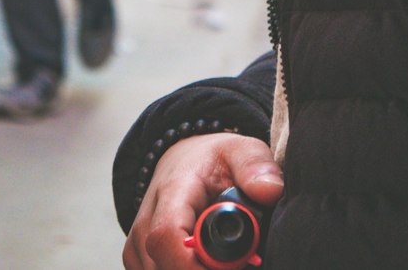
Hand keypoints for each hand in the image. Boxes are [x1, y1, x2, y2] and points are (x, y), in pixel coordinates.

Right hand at [122, 133, 282, 269]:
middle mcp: (145, 222)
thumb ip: (256, 166)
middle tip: (238, 260)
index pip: (166, 236)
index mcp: (171, 192)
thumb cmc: (213, 160)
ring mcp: (137, 244)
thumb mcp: (240, 150)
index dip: (193, 264)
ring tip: (222, 255)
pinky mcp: (138, 260)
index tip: (231, 266)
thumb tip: (270, 191)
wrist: (184, 161)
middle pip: (164, 265)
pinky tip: (204, 261)